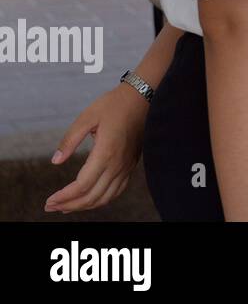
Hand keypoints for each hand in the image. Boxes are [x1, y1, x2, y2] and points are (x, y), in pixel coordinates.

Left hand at [45, 83, 148, 213]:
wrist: (142, 97)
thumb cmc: (114, 104)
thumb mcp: (86, 117)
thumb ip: (69, 140)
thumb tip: (55, 161)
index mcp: (106, 152)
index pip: (82, 186)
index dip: (64, 197)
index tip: (49, 200)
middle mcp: (118, 163)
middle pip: (92, 196)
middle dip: (70, 205)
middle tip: (51, 206)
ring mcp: (126, 165)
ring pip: (106, 197)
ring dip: (85, 206)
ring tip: (67, 206)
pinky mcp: (131, 164)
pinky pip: (118, 190)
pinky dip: (102, 200)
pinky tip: (90, 198)